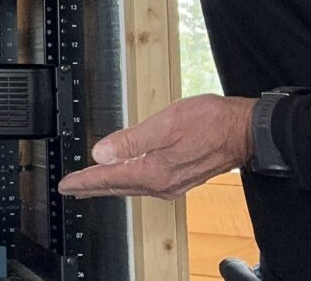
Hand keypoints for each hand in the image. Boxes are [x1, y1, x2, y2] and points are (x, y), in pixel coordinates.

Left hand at [58, 94, 256, 199]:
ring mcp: (171, 183)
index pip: (108, 178)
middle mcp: (161, 183)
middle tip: (70, 188)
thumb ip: (130, 140)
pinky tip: (123, 177)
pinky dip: (126, 182)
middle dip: (91, 187)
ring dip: (108, 186)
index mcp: (153, 171)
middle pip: (116, 187)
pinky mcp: (179, 178)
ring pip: (130, 187)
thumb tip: (101, 153)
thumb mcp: (165, 123)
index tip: (65, 184)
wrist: (245, 131)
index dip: (84, 180)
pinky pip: (143, 184)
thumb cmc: (210, 122)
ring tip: (90, 184)